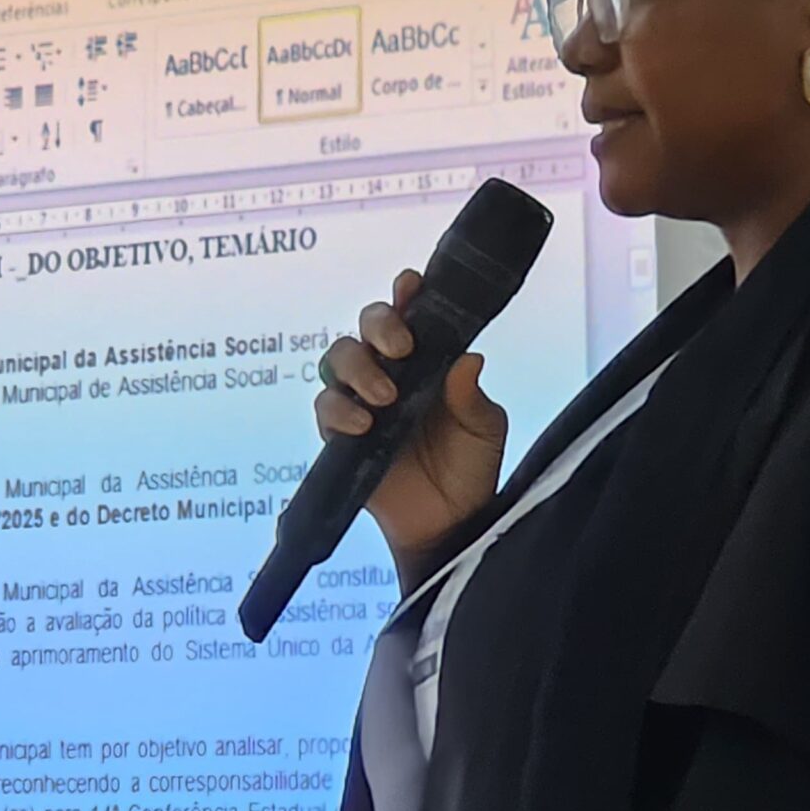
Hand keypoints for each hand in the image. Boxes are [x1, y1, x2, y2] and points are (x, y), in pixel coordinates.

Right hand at [315, 269, 506, 567]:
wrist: (450, 524)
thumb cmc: (471, 468)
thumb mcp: (484, 429)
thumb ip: (472, 396)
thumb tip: (467, 359)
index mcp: (427, 360)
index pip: (410, 315)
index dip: (406, 294)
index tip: (410, 286)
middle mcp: (390, 372)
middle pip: (366, 327)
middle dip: (378, 325)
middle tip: (401, 349)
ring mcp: (362, 401)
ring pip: (338, 359)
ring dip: (357, 369)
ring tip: (385, 398)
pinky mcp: (340, 436)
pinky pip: (325, 409)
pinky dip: (338, 410)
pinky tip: (362, 424)